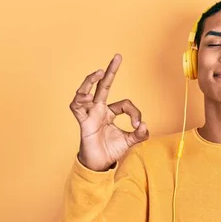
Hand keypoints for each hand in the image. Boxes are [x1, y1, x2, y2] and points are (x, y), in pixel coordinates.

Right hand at [69, 54, 148, 171]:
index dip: (134, 113)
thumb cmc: (111, 151)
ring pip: (85, 92)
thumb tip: (144, 125)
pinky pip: (76, 107)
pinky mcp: (82, 122)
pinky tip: (87, 94)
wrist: (100, 164)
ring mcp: (89, 114)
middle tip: (118, 57)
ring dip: (90, 81)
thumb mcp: (130, 141)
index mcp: (110, 113)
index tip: (138, 125)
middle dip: (111, 71)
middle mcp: (98, 110)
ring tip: (99, 72)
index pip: (125, 104)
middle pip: (103, 86)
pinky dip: (80, 99)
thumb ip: (140, 134)